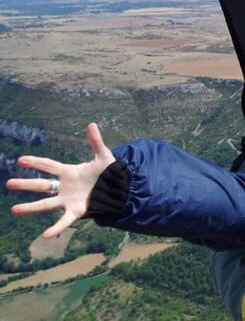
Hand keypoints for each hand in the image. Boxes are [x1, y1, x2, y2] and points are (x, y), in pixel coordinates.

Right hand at [6, 123, 114, 237]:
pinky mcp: (76, 211)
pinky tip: (46, 235)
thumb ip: (96, 142)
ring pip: (46, 204)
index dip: (36, 162)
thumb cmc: (109, 172)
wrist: (118, 188)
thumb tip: (92, 124)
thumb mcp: (103, 156)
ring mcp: (68, 200)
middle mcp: (64, 186)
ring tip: (14, 210)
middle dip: (26, 184)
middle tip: (8, 183)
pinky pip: (63, 221)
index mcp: (69, 172)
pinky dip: (55, 228)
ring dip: (31, 207)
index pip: (49, 165)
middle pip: (42, 185)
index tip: (21, 160)